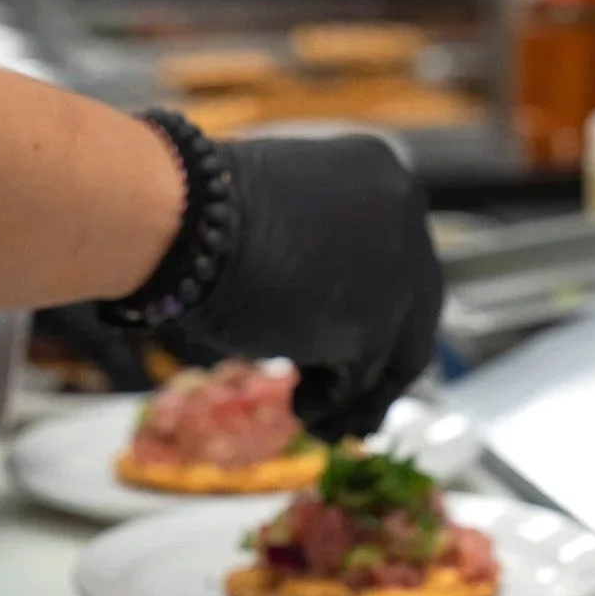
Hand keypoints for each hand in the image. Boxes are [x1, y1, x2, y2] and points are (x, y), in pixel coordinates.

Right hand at [169, 135, 442, 440]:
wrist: (178, 216)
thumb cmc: (200, 212)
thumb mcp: (282, 221)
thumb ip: (322, 255)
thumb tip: (331, 317)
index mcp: (383, 175)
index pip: (402, 256)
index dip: (380, 307)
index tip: (354, 343)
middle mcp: (406, 215)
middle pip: (416, 306)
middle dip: (382, 361)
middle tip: (354, 399)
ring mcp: (398, 271)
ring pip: (399, 352)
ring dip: (362, 395)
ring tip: (325, 420)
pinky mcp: (376, 324)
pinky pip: (362, 379)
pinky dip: (333, 401)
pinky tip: (302, 409)